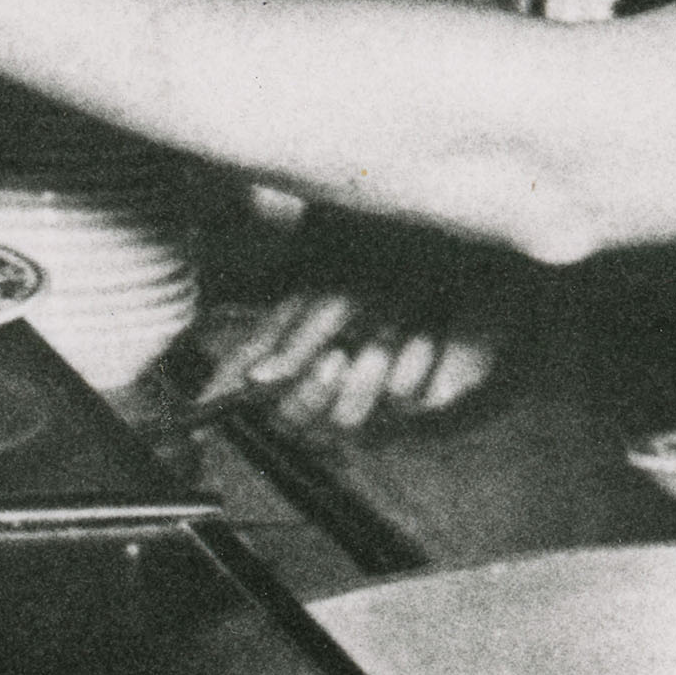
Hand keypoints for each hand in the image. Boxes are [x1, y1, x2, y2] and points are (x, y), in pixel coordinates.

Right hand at [193, 277, 507, 438]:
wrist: (466, 253)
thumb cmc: (398, 259)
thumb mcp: (338, 291)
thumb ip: (297, 337)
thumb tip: (256, 377)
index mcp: (300, 337)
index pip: (251, 372)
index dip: (227, 395)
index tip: (208, 414)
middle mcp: (328, 366)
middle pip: (294, 417)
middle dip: (313, 395)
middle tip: (334, 360)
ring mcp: (371, 385)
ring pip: (347, 422)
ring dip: (367, 379)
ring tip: (388, 337)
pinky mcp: (416, 395)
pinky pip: (401, 403)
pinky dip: (412, 365)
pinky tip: (425, 335)